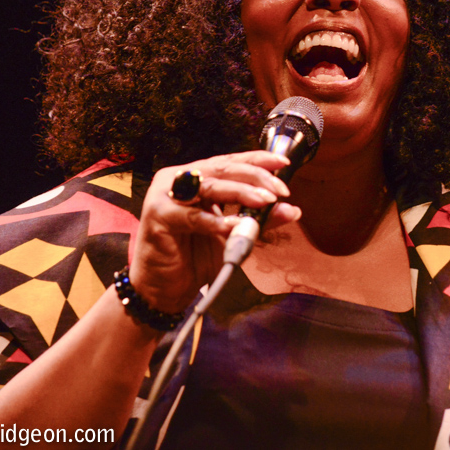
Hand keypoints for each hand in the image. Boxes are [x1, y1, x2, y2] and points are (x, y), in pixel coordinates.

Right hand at [129, 151, 299, 313]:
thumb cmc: (194, 258)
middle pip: (222, 169)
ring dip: (241, 192)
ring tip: (264, 201)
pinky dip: (214, 221)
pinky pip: (192, 216)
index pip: (230, 162)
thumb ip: (258, 220)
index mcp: (196, 178)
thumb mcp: (234, 236)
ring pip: (209, 187)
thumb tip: (292, 209)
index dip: (257, 160)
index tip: (284, 164)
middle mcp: (179, 179)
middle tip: (279, 191)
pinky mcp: (157, 215)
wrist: (164, 289)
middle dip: (255, 177)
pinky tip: (233, 226)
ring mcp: (165, 195)